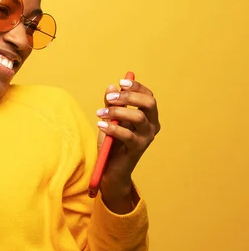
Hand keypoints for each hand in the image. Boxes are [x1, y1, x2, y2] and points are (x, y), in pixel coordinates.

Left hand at [95, 78, 160, 210]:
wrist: (110, 168)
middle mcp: (152, 125)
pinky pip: (127, 135)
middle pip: (149, 103)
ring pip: (138, 117)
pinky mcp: (138, 149)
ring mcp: (147, 138)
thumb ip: (111, 103)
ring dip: (117, 112)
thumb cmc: (111, 141)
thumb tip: (112, 86)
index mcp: (148, 116)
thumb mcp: (110, 118)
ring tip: (100, 114)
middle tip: (109, 98)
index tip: (121, 82)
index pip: (148, 96)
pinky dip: (112, 128)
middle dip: (128, 97)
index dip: (136, 87)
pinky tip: (100, 125)